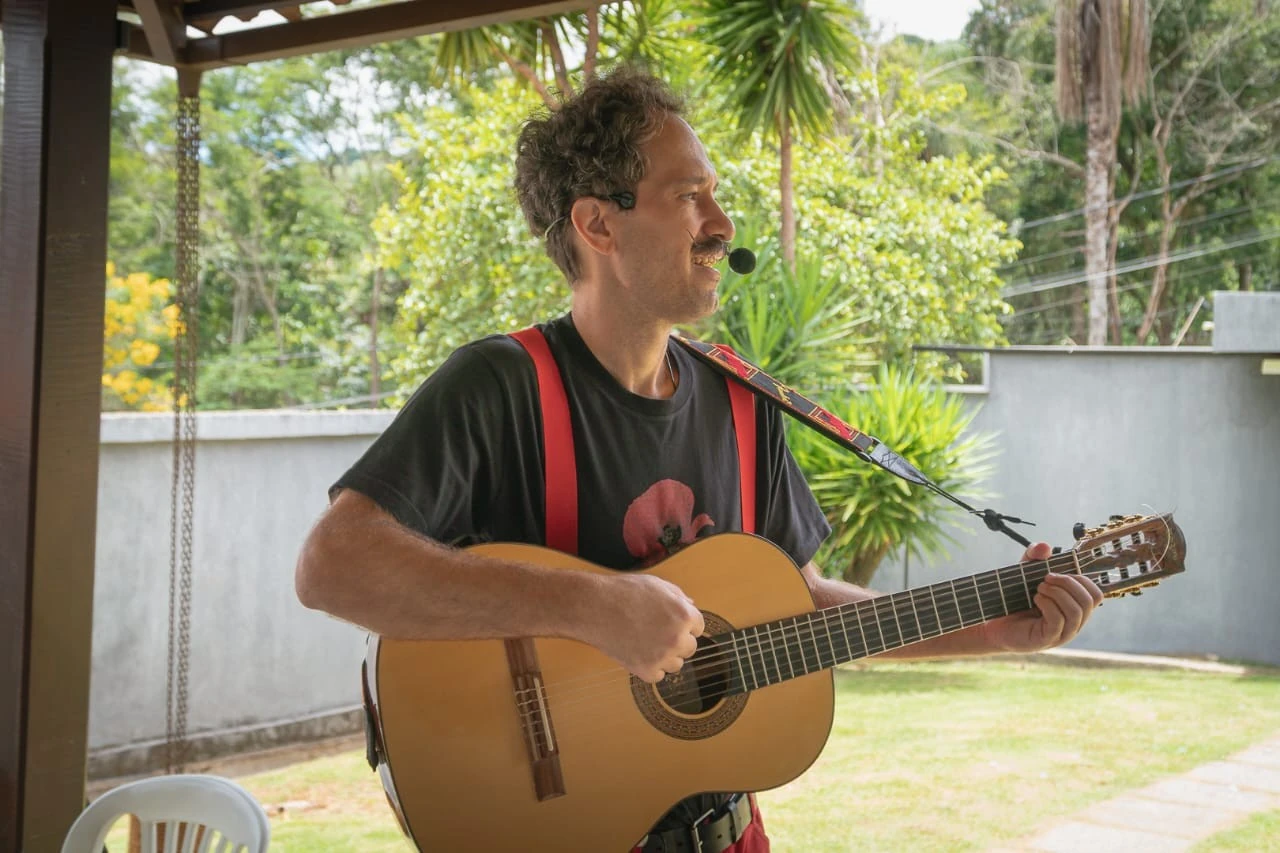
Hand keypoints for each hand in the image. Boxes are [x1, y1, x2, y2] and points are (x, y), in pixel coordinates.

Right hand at [584, 573, 704, 682]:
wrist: (594, 608)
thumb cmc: (624, 592)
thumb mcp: (656, 584)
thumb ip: (678, 596)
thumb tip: (692, 604)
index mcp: (684, 615)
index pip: (698, 627)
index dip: (682, 624)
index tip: (666, 621)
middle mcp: (677, 638)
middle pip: (690, 648)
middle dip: (676, 641)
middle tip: (655, 632)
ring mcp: (663, 656)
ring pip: (676, 664)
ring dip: (665, 656)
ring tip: (644, 641)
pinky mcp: (647, 671)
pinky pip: (659, 675)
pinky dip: (650, 667)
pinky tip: (637, 652)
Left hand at [980, 542, 1103, 653]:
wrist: (994, 624)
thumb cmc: (1014, 601)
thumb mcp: (1024, 574)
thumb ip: (1034, 558)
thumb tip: (1044, 546)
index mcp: (1074, 608)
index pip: (1095, 594)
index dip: (1080, 579)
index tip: (1056, 572)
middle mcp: (1073, 623)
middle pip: (1089, 601)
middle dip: (1068, 583)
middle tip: (1046, 578)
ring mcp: (1062, 633)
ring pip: (1076, 612)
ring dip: (1057, 593)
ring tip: (1038, 588)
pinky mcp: (1047, 639)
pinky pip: (1058, 621)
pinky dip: (1048, 604)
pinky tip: (1036, 599)